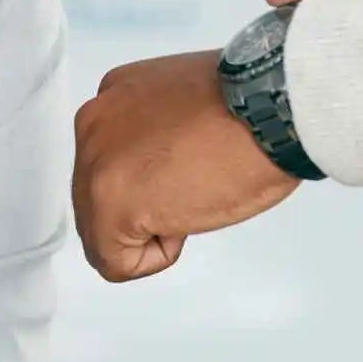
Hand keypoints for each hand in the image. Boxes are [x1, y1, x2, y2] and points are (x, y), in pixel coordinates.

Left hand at [72, 52, 299, 282]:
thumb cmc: (251, 108)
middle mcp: (94, 126)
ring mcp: (96, 167)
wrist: (268, 111)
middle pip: (96, 197)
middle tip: (193, 188)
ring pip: (100, 231)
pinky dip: (153, 259)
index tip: (190, 168)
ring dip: (148, 231)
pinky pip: (114, 261)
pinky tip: (183, 224)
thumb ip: (157, 133)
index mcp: (113, 99)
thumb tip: (160, 169)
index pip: (109, 162)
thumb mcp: (187, 107)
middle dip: (143, 208)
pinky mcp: (109, 206)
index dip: (153, 181)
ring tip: (192, 200)